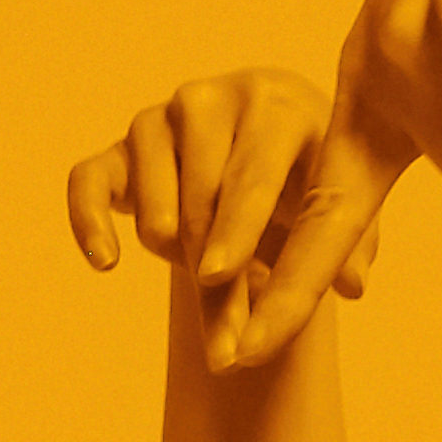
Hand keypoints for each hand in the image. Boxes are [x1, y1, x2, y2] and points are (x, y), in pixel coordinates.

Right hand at [64, 68, 387, 367]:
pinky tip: (105, 262)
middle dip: (211, 272)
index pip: (252, 171)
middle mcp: (210, 100)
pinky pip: (87, 181)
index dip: (237, 226)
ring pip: (151, 191)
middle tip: (223, 342)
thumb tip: (354, 286)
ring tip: (200, 275)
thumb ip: (348, 244)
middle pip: (201, 192)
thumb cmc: (305, 181)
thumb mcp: (334, 206)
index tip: (219, 275)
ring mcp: (157, 120)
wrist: (262, 155)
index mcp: (275, 104)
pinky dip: (87, 219)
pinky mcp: (116, 149)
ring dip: (167, 244)